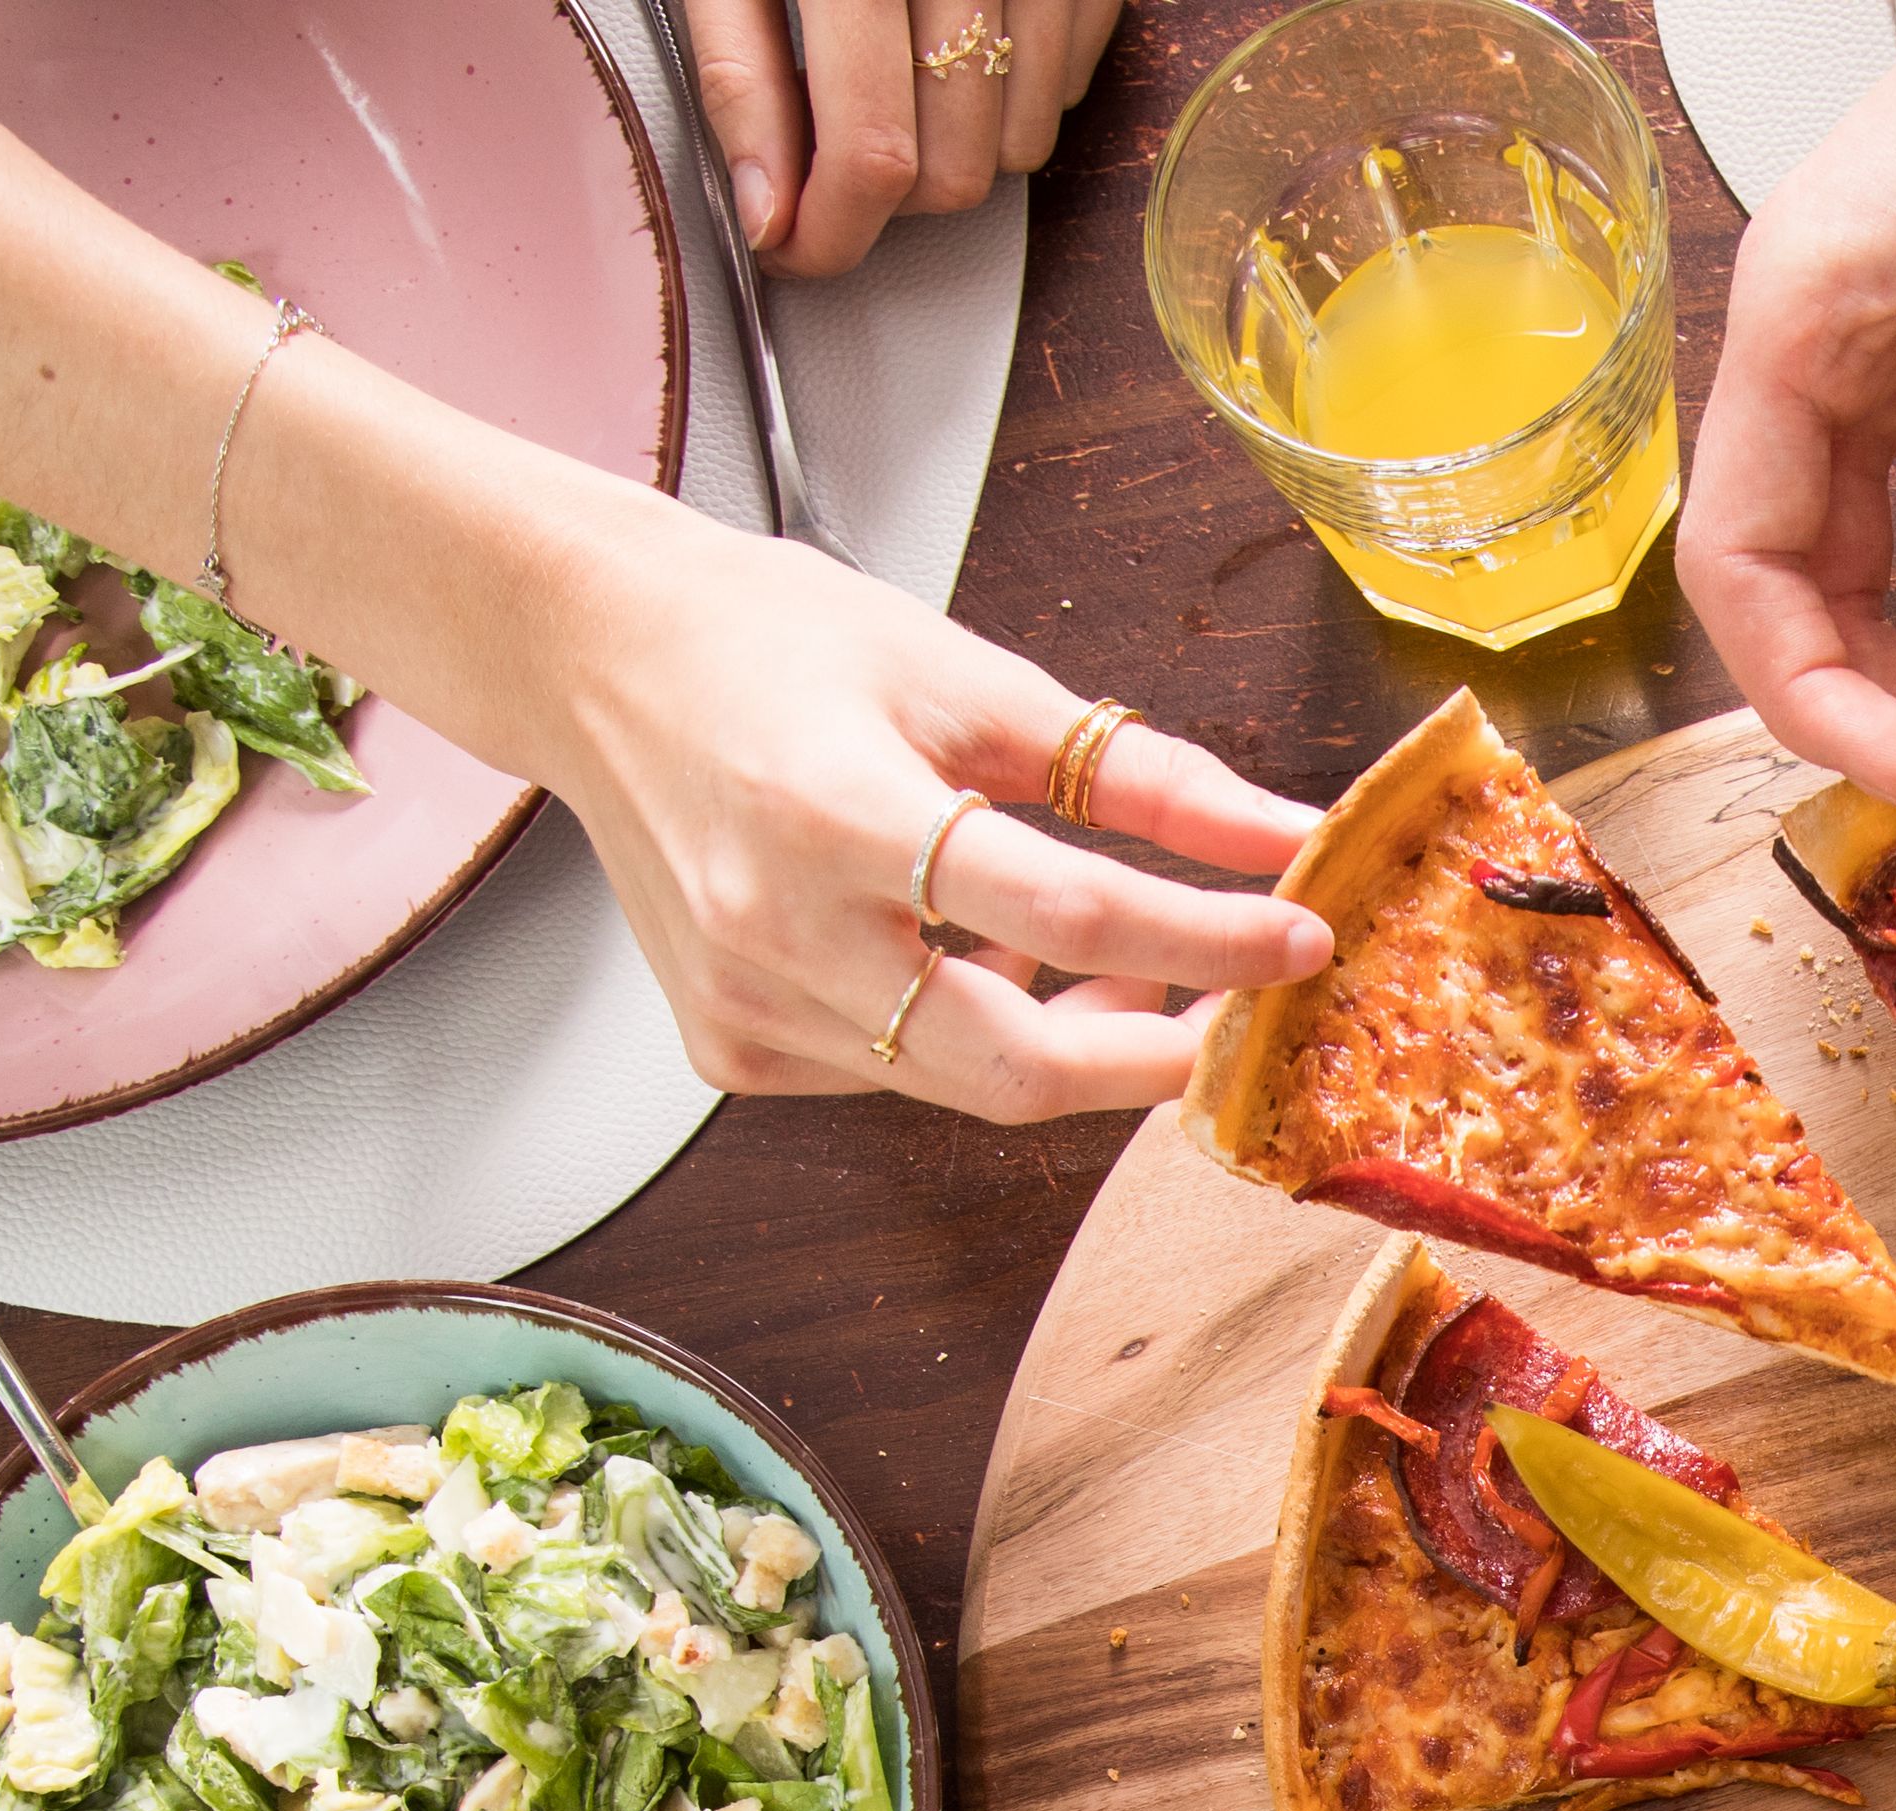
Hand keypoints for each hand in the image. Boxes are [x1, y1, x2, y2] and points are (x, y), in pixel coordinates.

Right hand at [502, 496, 1335, 1117]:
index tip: (1300, 939)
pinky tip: (982, 963)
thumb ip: (1135, 774)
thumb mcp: (970, 677)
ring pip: (962, 1081)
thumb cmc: (770, 644)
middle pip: (1016, 1065)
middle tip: (1233, 1005)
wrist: (595, 658)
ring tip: (1118, 957)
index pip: (1068, 912)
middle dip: (1151, 1052)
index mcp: (837, 811)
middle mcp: (777, 928)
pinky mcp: (731, 1045)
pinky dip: (969, 1034)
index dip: (1207, 941)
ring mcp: (744, 1004)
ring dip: (1070, 1037)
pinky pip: (893, 1073)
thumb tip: (1279, 836)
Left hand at [681, 0, 1128, 278]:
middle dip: (885, 197)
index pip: (872, 150)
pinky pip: (1065, 90)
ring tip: (891, 77)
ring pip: (1018, 149)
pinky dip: (1006, 94)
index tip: (793, 245)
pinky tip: (953, 38)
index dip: (831, 231)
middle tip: (831, 153)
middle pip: (953, 170)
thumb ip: (738, 71)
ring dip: (948, 148)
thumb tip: (764, 206)